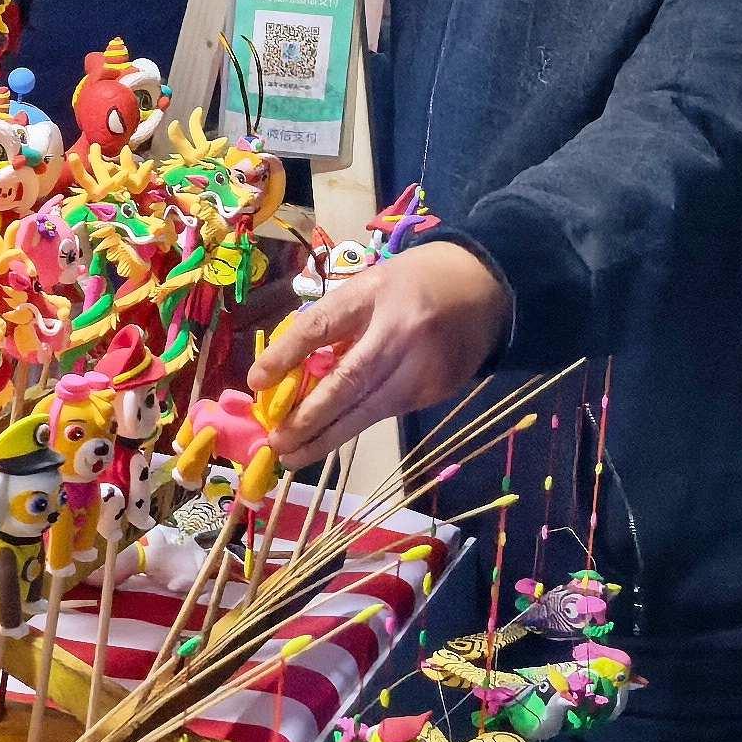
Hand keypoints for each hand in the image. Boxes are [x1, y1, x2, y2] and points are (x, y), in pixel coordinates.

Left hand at [248, 241, 512, 468]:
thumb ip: (333, 322)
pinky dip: (356, 424)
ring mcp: (424, 366)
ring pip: (369, 411)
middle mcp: (401, 332)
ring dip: (328, 438)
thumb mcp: (367, 286)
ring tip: (293, 456)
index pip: (322, 326)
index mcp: (374, 294)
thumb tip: (287, 372)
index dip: (287, 355)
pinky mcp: (436, 391)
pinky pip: (388, 412)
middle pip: (349, 382)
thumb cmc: (410, 284)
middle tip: (276, 443)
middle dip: (309, 418)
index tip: (258, 382)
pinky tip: (332, 436)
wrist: (483, 288)